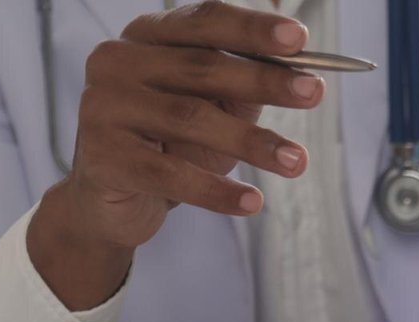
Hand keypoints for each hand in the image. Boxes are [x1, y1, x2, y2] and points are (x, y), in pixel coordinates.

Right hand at [27, 1, 323, 308]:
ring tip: (298, 162)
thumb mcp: (212, 108)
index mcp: (146, 37)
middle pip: (202, 67)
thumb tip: (301, 75)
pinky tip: (253, 202)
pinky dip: (217, 191)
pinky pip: (171, 175)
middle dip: (265, 80)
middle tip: (315, 93)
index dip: (252, 29)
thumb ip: (245, 86)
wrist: (109, 203)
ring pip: (191, 119)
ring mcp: (103, 108)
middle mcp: (117, 62)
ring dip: (252, 142)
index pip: (203, 21)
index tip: (299, 39)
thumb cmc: (169, 146)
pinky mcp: (104, 159)